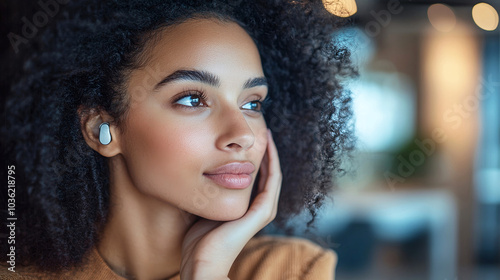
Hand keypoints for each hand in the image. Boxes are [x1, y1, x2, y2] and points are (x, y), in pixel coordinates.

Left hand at [180, 129, 281, 279]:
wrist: (202, 262)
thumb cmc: (197, 240)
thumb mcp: (203, 208)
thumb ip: (208, 193)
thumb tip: (196, 173)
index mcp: (246, 208)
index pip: (255, 178)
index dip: (254, 158)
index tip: (248, 140)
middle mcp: (258, 209)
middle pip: (266, 174)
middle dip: (265, 152)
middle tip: (261, 129)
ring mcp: (262, 210)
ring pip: (272, 175)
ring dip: (271, 153)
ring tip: (266, 134)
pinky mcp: (262, 212)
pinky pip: (272, 181)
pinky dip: (272, 163)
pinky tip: (267, 147)